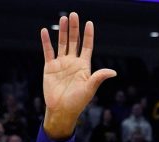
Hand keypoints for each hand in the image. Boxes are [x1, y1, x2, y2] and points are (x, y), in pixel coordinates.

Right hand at [41, 13, 116, 139]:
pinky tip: (45, 31)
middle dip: (74, 28)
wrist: (61, 110)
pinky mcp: (50, 67)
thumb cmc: (77, 102)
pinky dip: (46, 41)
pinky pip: (48, 51)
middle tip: (74, 14)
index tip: (89, 23)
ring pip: (62, 43)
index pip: (87, 46)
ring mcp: (61, 64)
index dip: (88, 35)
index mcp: (84, 66)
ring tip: (63, 18)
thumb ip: (99, 77)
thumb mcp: (89, 89)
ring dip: (63, 31)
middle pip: (74, 41)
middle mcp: (73, 62)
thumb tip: (113, 72)